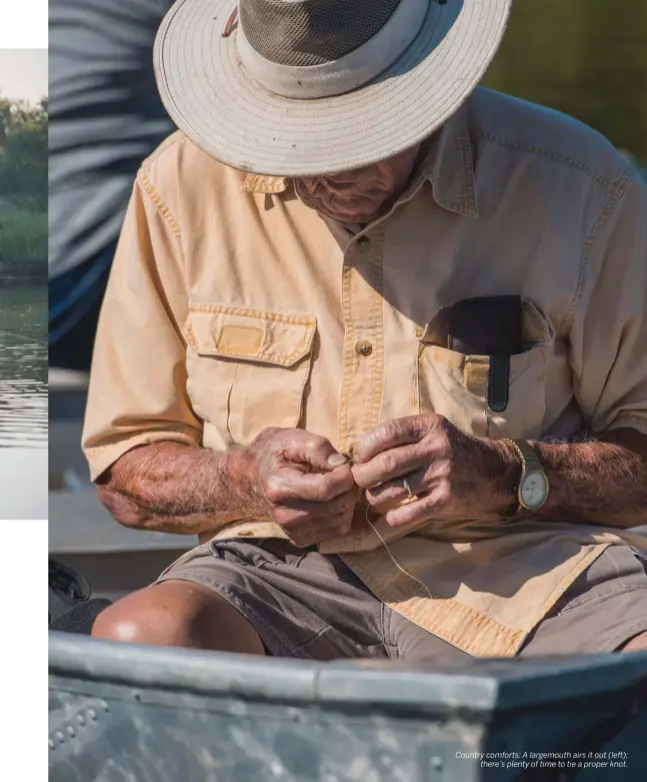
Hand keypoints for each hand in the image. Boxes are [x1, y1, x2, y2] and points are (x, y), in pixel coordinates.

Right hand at [242, 427, 355, 546]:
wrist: (250, 477)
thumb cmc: (274, 453)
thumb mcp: (291, 438)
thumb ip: (318, 447)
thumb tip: (341, 464)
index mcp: (279, 488)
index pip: (326, 488)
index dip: (344, 474)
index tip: (343, 464)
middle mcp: (284, 514)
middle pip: (336, 506)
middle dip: (348, 487)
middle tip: (342, 474)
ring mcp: (292, 530)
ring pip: (340, 521)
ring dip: (347, 501)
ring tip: (336, 486)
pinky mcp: (300, 539)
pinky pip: (336, 530)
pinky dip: (341, 514)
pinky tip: (331, 500)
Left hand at [350, 415, 518, 526]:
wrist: (498, 472)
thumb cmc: (457, 450)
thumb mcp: (435, 431)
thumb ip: (405, 435)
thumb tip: (363, 449)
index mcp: (430, 427)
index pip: (387, 432)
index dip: (365, 445)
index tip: (358, 455)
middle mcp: (436, 448)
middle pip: (386, 463)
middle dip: (363, 474)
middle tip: (358, 480)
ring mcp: (442, 475)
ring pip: (394, 488)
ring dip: (375, 496)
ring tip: (372, 497)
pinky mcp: (446, 499)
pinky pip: (411, 512)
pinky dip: (394, 517)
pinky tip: (388, 516)